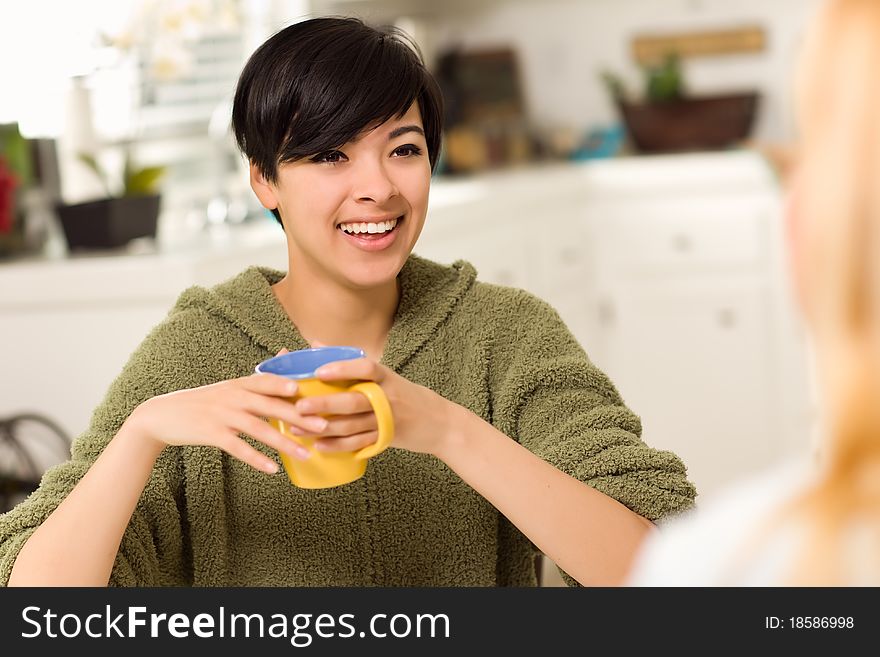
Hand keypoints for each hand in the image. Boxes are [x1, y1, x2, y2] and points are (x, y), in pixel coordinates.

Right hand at [124, 349, 321, 472]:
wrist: (162, 415)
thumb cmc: (204, 402)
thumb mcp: (229, 387)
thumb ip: (258, 380)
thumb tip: (288, 360)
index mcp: (239, 384)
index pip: (268, 380)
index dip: (289, 384)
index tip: (312, 389)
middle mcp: (233, 396)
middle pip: (271, 405)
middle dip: (299, 415)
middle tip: (323, 425)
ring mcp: (221, 415)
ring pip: (258, 429)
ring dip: (284, 442)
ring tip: (305, 454)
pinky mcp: (211, 434)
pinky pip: (238, 448)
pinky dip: (256, 458)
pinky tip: (274, 469)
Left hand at [291, 344, 461, 456]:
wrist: (441, 425)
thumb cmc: (407, 396)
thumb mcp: (387, 377)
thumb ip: (352, 364)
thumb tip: (316, 344)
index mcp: (387, 378)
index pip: (366, 368)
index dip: (342, 368)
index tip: (319, 372)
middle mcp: (388, 397)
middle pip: (354, 401)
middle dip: (324, 404)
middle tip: (299, 406)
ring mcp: (387, 420)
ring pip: (351, 426)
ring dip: (323, 428)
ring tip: (297, 428)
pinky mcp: (386, 439)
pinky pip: (358, 444)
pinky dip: (337, 445)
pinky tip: (318, 445)